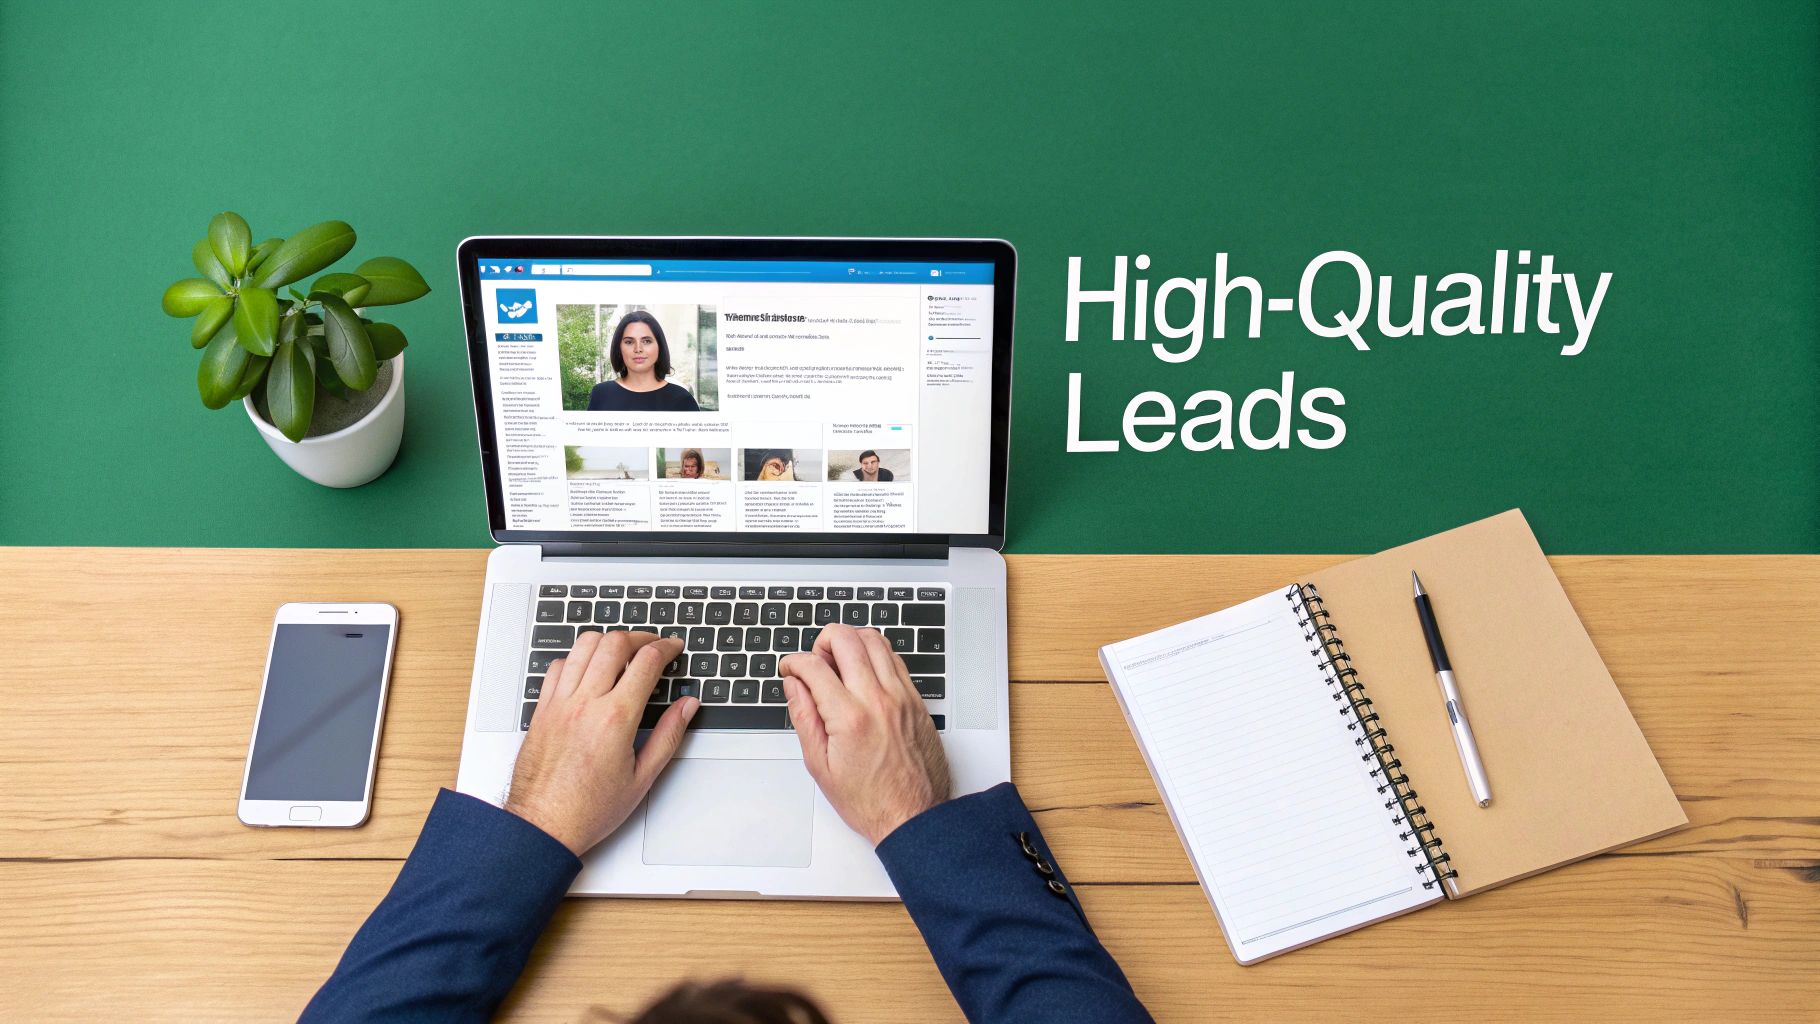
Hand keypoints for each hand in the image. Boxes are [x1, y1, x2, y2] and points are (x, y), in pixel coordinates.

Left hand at [504, 630, 696, 855]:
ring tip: (622, 651)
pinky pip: (557, 666)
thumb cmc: (588, 809)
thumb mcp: (643, 778)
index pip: (646, 662)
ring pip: (583, 647)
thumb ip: (668, 735)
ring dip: (608, 641)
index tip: (674, 648)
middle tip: (653, 645)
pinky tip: (587, 669)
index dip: (666, 648)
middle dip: (640, 637)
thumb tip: (687, 707)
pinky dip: (576, 658)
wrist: (543, 826)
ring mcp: (560, 704)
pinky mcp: (542, 710)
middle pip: (615, 643)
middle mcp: (585, 703)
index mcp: (615, 719)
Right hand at [780, 623, 950, 844]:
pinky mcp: (917, 700)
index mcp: (849, 718)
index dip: (793, 662)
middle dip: (821, 641)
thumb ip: (804, 718)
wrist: (913, 816)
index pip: (813, 666)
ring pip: (875, 640)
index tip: (790, 669)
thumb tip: (794, 685)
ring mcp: (902, 697)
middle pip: (846, 638)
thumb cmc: (869, 800)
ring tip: (838, 664)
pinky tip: (863, 674)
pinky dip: (875, 655)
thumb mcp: (820, 766)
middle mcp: (879, 700)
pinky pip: (896, 658)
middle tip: (814, 662)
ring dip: (850, 642)